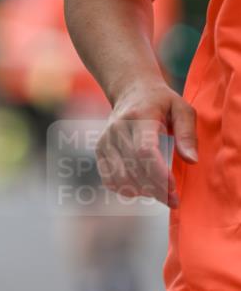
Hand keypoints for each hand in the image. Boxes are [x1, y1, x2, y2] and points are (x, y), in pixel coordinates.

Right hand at [96, 82, 197, 207]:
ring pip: (120, 178)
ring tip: (159, 194)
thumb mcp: (182, 109)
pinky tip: (141, 190)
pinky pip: (109, 179)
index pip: (144, 152)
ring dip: (141, 192)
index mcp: (139, 117)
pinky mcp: (100, 150)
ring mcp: (105, 140)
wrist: (131, 90)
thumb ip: (188, 134)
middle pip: (133, 169)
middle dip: (155, 189)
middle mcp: (118, 129)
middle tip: (173, 200)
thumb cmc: (161, 102)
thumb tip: (191, 161)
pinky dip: (125, 190)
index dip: (158, 174)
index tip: (173, 189)